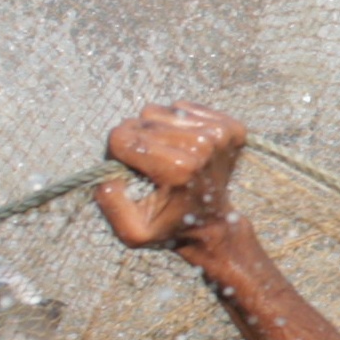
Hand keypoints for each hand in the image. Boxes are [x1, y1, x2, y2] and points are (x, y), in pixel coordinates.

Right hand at [96, 103, 251, 248]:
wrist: (213, 225)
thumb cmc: (169, 227)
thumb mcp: (133, 231)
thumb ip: (112, 205)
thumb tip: (108, 175)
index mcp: (179, 168)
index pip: (123, 137)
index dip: (117, 154)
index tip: (129, 170)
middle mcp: (203, 144)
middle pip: (142, 121)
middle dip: (136, 141)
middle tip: (149, 166)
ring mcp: (220, 133)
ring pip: (161, 111)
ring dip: (156, 131)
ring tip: (167, 156)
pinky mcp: (231, 126)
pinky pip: (184, 108)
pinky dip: (177, 125)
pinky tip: (184, 148)